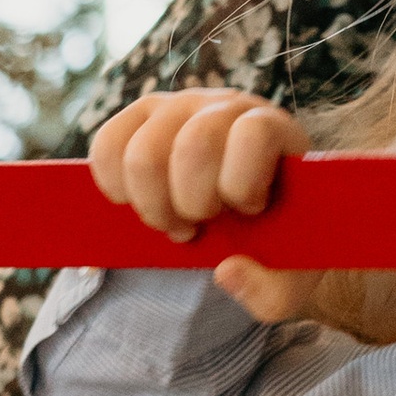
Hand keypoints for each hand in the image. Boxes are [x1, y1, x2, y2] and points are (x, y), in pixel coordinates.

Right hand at [89, 86, 320, 321]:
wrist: (252, 213)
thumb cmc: (274, 240)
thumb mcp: (288, 280)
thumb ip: (272, 289)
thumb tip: (226, 271)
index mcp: (274, 129)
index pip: (252, 135)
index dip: (242, 184)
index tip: (250, 211)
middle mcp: (225, 106)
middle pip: (193, 146)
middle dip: (190, 204)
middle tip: (199, 227)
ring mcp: (179, 105)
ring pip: (143, 153)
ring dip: (150, 203)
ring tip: (171, 221)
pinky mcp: (142, 116)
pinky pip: (107, 143)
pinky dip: (113, 185)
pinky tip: (136, 203)